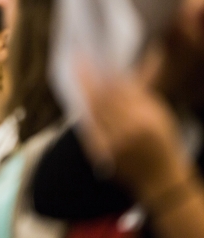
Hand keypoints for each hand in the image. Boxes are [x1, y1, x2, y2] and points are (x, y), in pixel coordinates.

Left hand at [77, 59, 186, 196]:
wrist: (160, 179)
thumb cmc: (161, 142)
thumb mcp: (159, 116)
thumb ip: (140, 96)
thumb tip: (119, 74)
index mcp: (146, 119)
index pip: (120, 91)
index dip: (105, 73)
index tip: (95, 58)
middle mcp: (129, 131)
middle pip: (102, 98)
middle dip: (88, 78)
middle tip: (78, 60)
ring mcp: (112, 144)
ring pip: (92, 111)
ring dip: (82, 91)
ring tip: (75, 74)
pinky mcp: (101, 154)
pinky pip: (88, 127)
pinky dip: (83, 111)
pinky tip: (78, 99)